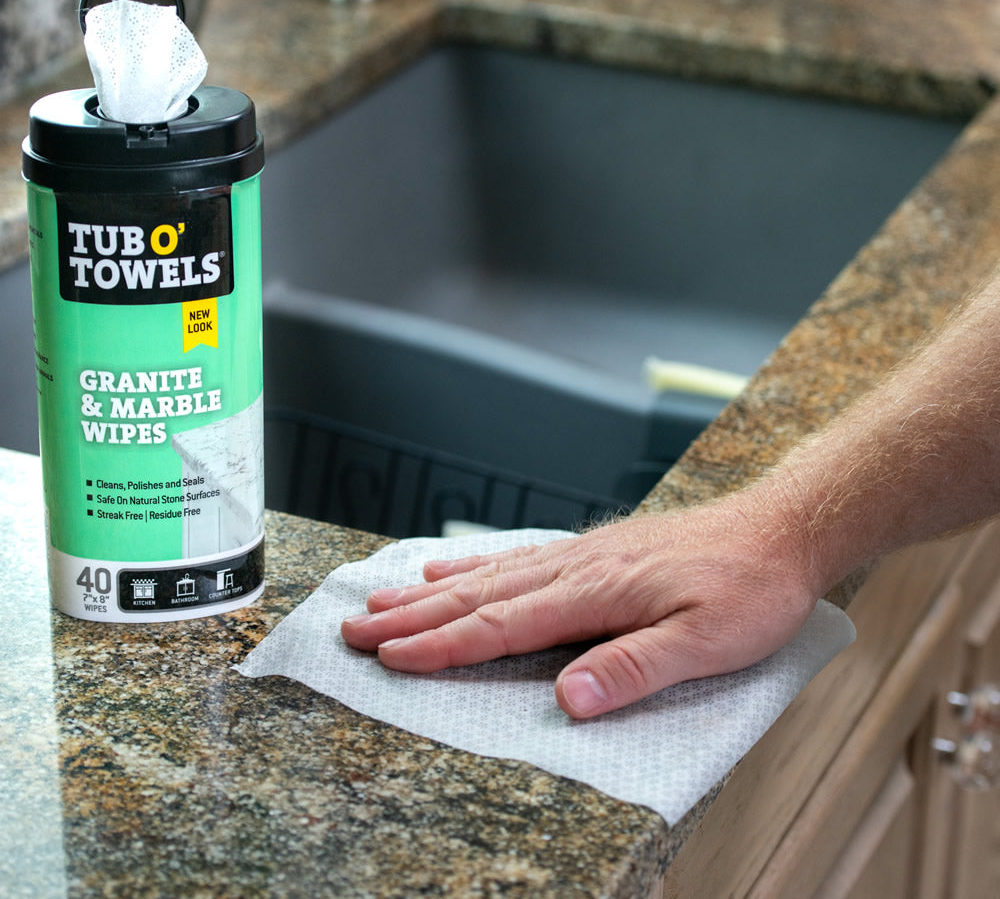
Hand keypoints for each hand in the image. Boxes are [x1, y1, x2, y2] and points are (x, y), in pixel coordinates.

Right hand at [341, 496, 823, 718]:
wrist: (778, 530)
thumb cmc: (750, 588)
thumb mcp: (710, 642)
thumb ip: (636, 669)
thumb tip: (569, 700)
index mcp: (596, 594)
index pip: (502, 626)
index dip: (442, 646)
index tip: (390, 658)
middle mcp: (576, 568)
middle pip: (478, 598)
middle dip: (412, 618)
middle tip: (354, 628)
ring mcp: (580, 555)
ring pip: (488, 575)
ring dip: (430, 593)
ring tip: (382, 600)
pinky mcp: (592, 551)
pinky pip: (517, 557)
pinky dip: (474, 565)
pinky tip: (451, 568)